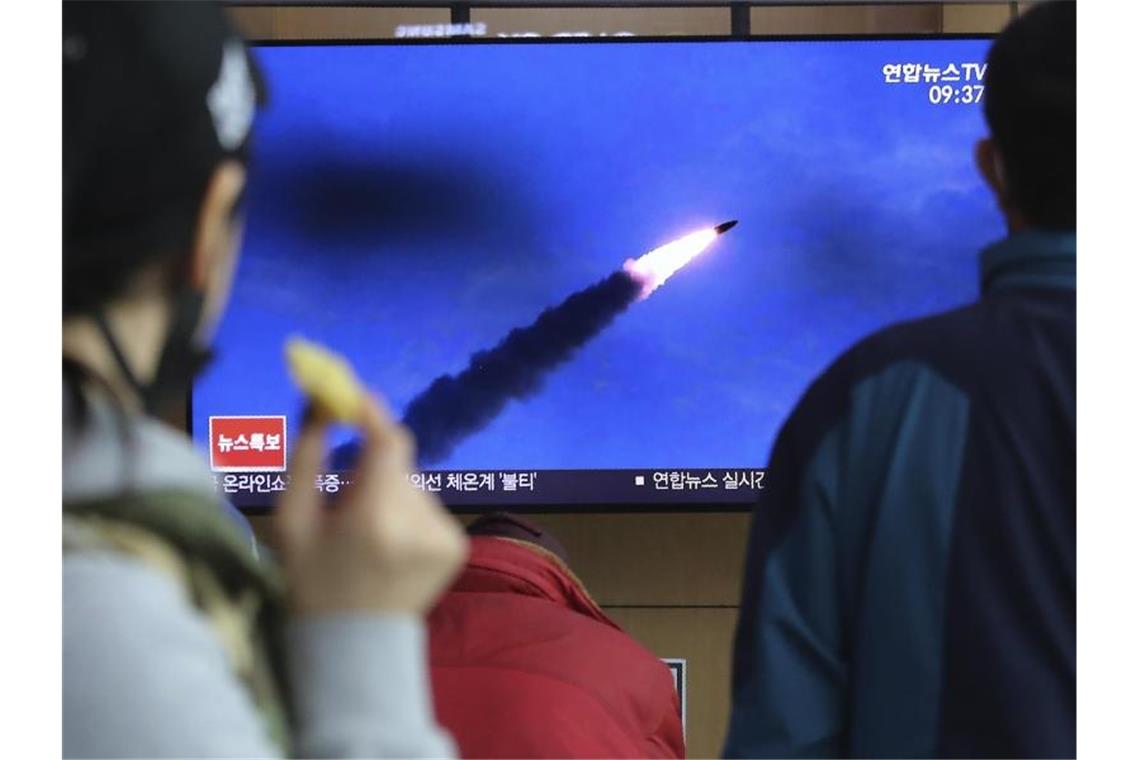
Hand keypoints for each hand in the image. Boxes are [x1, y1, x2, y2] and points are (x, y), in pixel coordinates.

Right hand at [276, 393, 467, 615]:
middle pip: (398, 464)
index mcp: (373, 518)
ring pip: (413, 486)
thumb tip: (322, 404)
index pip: (388, 443)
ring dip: (390, 494)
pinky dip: (408, 516)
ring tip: (368, 536)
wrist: (354, 644)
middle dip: (373, 468)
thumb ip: (307, 457)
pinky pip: (428, 508)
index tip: (354, 399)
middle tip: (347, 496)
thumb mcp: (293, 520)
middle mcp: (417, 524)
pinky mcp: (458, 547)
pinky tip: (390, 547)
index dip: (372, 415)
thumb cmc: (313, 579)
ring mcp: (444, 536)